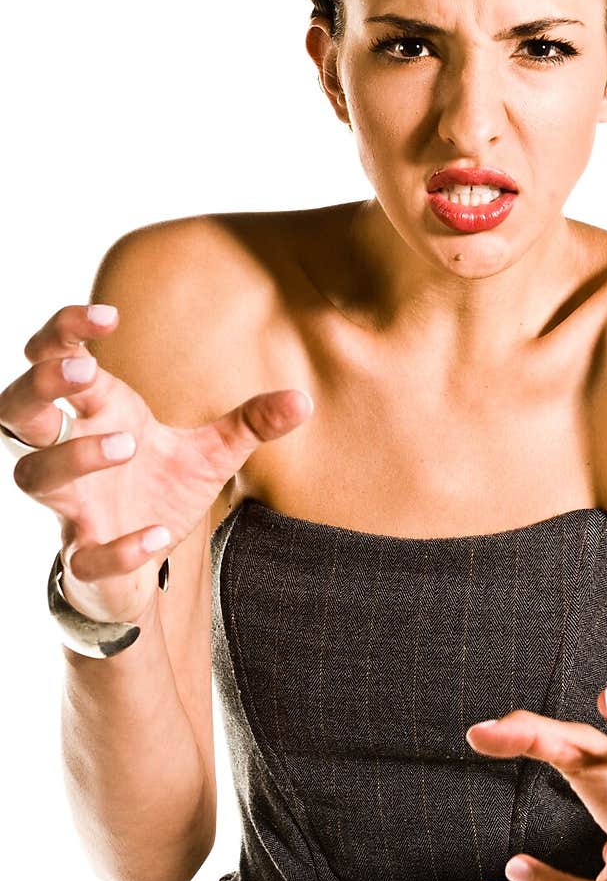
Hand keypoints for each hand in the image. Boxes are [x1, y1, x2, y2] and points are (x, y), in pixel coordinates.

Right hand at [1, 303, 312, 624]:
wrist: (143, 564)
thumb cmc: (159, 490)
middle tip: (85, 370)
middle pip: (15, 409)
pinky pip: (84, 554)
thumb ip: (250, 423)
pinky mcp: (84, 559)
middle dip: (41, 384)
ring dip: (73, 456)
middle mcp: (70, 454)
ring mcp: (72, 507)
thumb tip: (303, 400)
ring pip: (34, 477)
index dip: (65, 331)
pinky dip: (117, 545)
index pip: (54, 358)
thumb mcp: (211, 453)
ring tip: (128, 442)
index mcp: (97, 415)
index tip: (109, 315)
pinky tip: (155, 535)